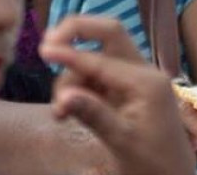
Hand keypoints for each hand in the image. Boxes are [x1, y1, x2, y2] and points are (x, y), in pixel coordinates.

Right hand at [40, 15, 194, 174]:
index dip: (70, 55)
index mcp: (147, 82)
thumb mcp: (122, 141)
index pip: (102, 58)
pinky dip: (78, 86)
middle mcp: (142, 71)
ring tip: (60, 113)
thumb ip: (93, 114)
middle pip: (108, 33)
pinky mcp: (125, 89)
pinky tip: (68, 110)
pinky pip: (96, 75)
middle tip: (47, 48)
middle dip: (75, 34)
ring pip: (96, 58)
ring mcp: (134, 78)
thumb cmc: (152, 163)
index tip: (44, 52)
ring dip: (72, 77)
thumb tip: (63, 96)